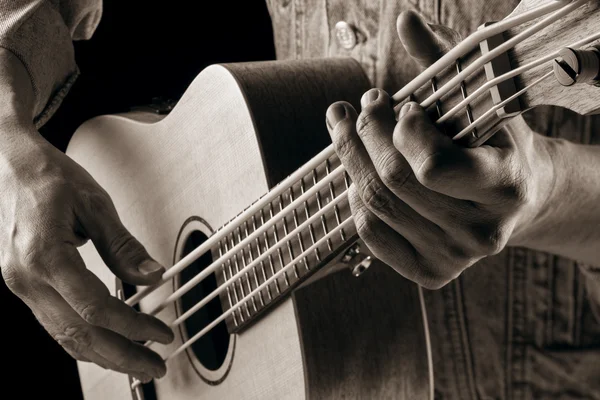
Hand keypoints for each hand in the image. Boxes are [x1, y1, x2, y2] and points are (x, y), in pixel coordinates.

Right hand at [0, 127, 173, 382]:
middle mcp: (26, 277)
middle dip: (121, 356)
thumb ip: (123, 245)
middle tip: (154, 366)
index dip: (132, 327)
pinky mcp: (23, 284)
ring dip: (103, 353)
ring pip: (63, 336)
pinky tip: (107, 341)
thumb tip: (152, 275)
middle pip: (78, 334)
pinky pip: (55, 323)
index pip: (95, 308)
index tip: (159, 334)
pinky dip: (84, 338)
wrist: (8, 164)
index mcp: (44, 254)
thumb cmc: (46, 176)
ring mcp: (20, 284)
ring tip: (137, 360)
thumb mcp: (95, 204)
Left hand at [325, 11, 553, 288]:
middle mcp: (482, 231)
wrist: (518, 200)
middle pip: (393, 182)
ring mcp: (455, 258)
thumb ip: (444, 63)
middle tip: (356, 108)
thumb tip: (406, 20)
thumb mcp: (482, 101)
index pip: (430, 166)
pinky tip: (359, 174)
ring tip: (347, 131)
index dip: (401, 130)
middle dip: (363, 135)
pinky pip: (370, 233)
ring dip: (351, 160)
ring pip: (375, 206)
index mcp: (505, 185)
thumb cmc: (497, 144)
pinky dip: (355, 199)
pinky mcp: (430, 274)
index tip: (401, 105)